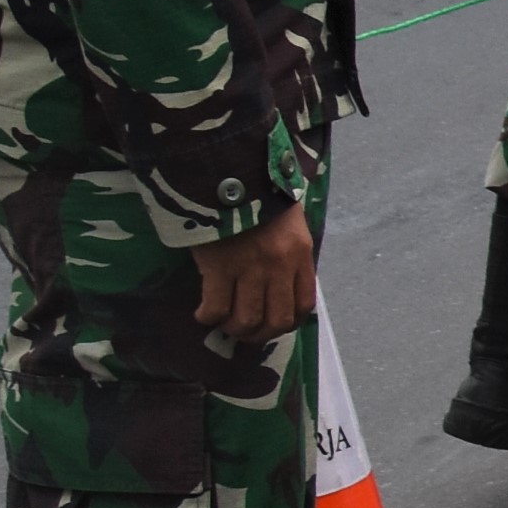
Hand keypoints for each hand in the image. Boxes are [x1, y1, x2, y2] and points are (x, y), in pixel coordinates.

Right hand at [188, 201, 315, 342]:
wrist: (229, 173)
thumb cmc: (259, 195)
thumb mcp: (289, 223)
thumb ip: (290, 254)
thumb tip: (282, 285)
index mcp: (300, 254)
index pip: (304, 304)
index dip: (289, 322)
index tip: (273, 324)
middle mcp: (279, 266)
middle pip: (276, 319)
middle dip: (260, 334)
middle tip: (245, 332)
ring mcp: (250, 268)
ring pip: (246, 319)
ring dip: (234, 329)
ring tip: (223, 324)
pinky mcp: (219, 266)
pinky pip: (216, 306)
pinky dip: (209, 316)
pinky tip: (203, 313)